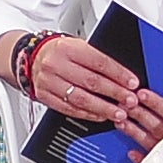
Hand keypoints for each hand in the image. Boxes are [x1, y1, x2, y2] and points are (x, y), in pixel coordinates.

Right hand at [16, 32, 162, 154]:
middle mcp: (56, 64)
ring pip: (80, 98)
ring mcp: (48, 82)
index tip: (132, 83)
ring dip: (103, 108)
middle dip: (114, 93)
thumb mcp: (78, 46)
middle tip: (130, 101)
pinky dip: (87, 114)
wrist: (30, 57)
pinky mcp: (44, 96)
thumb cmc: (59, 52)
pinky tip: (100, 116)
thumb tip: (124, 75)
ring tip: (118, 113)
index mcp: (68, 48)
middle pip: (91, 81)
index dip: (118, 74)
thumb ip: (97, 59)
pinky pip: (69, 108)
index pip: (98, 62)